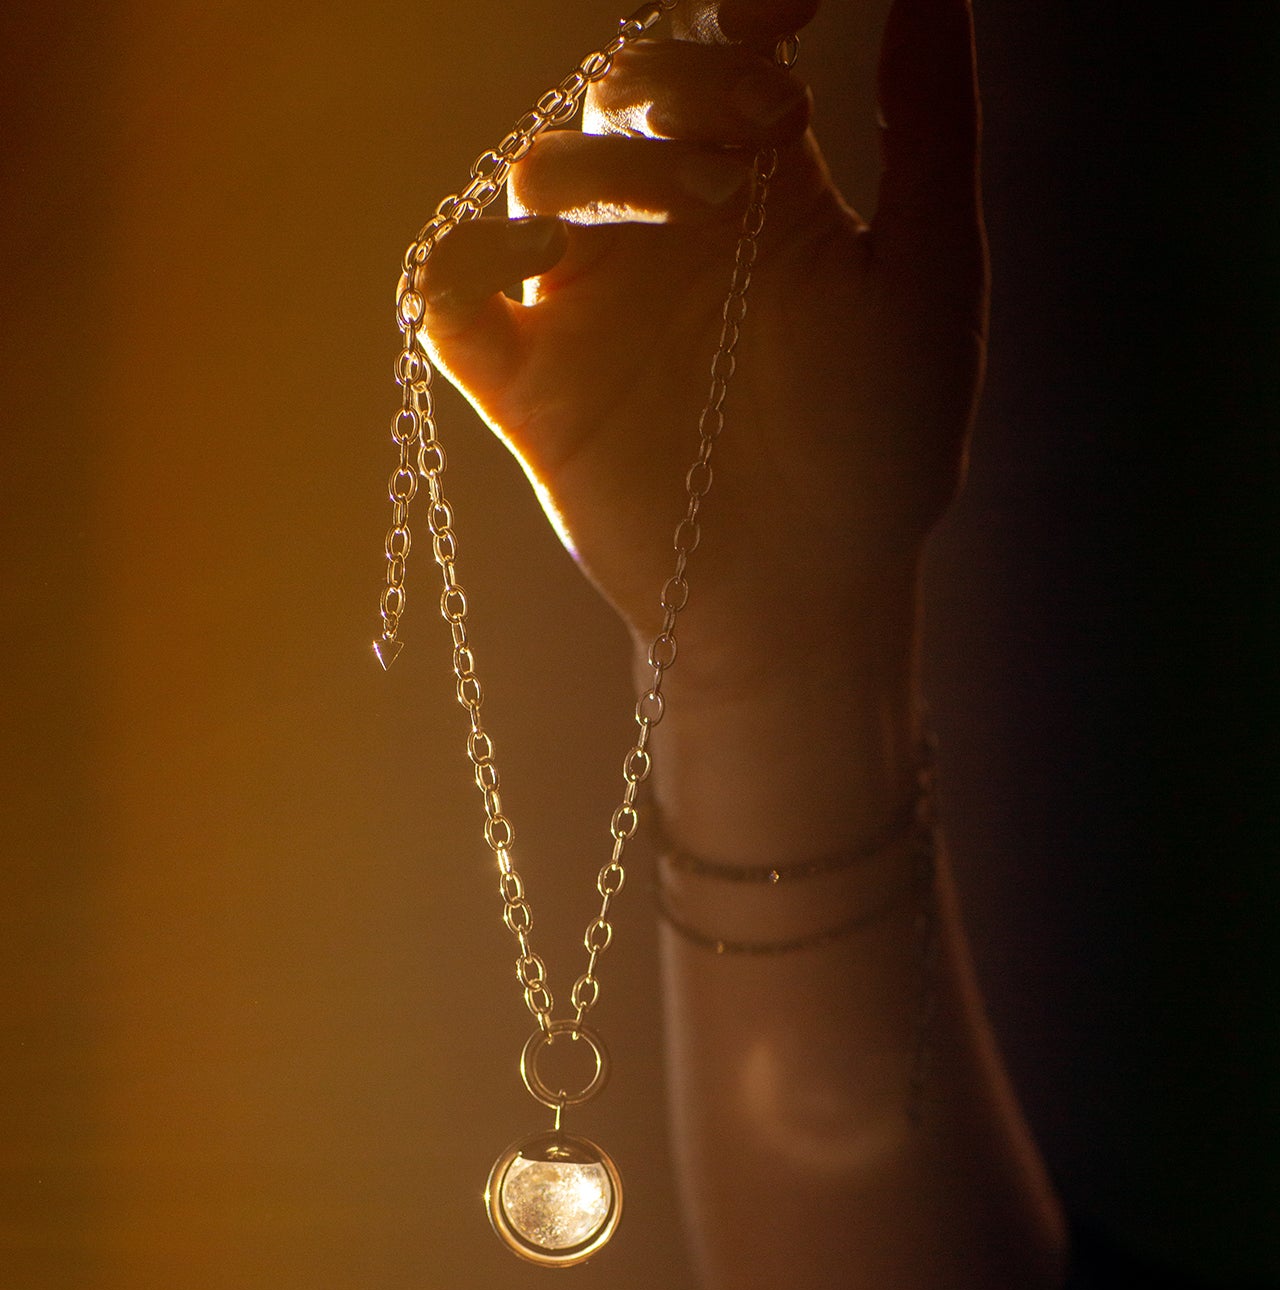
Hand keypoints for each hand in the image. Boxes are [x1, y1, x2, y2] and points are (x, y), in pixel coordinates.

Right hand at [416, 0, 986, 701]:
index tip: (783, 12)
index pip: (718, 56)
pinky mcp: (526, 385)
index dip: (735, 16)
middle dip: (670, 85)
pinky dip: (472, 255)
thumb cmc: (878, 453)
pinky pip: (447, 289)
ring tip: (683, 218)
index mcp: (763, 196)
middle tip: (750, 149)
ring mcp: (591, 308)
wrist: (805, 597)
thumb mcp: (929, 278)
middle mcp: (668, 237)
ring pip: (538, 172)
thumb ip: (926, 126)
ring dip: (597, 163)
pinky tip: (548, 261)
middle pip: (615, 92)